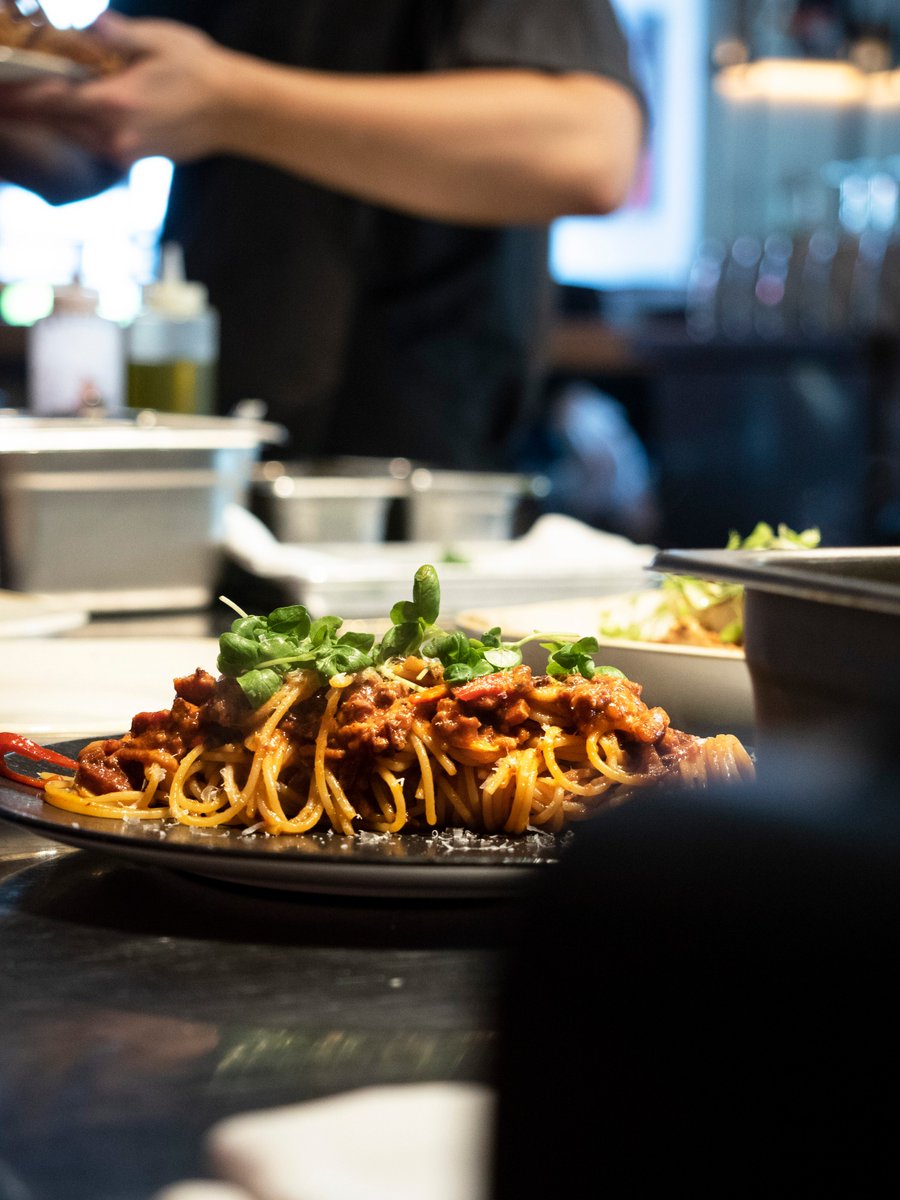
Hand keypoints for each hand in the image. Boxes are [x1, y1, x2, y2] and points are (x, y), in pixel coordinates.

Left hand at [1, 11, 236, 167]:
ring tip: (31, 106)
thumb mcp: (158, 39)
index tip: (0, 93)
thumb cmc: (202, 71)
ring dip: (55, 122)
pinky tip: (74, 116)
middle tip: (4, 100)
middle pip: (59, 124)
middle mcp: (117, 134)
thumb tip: (86, 26)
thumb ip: (116, 34)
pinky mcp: (140, 156)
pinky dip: (81, 130)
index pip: (54, 99)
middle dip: (30, 110)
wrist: (238, 111)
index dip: (21, 95)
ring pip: (76, 137)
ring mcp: (128, 149)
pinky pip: (98, 144)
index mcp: (116, 102)